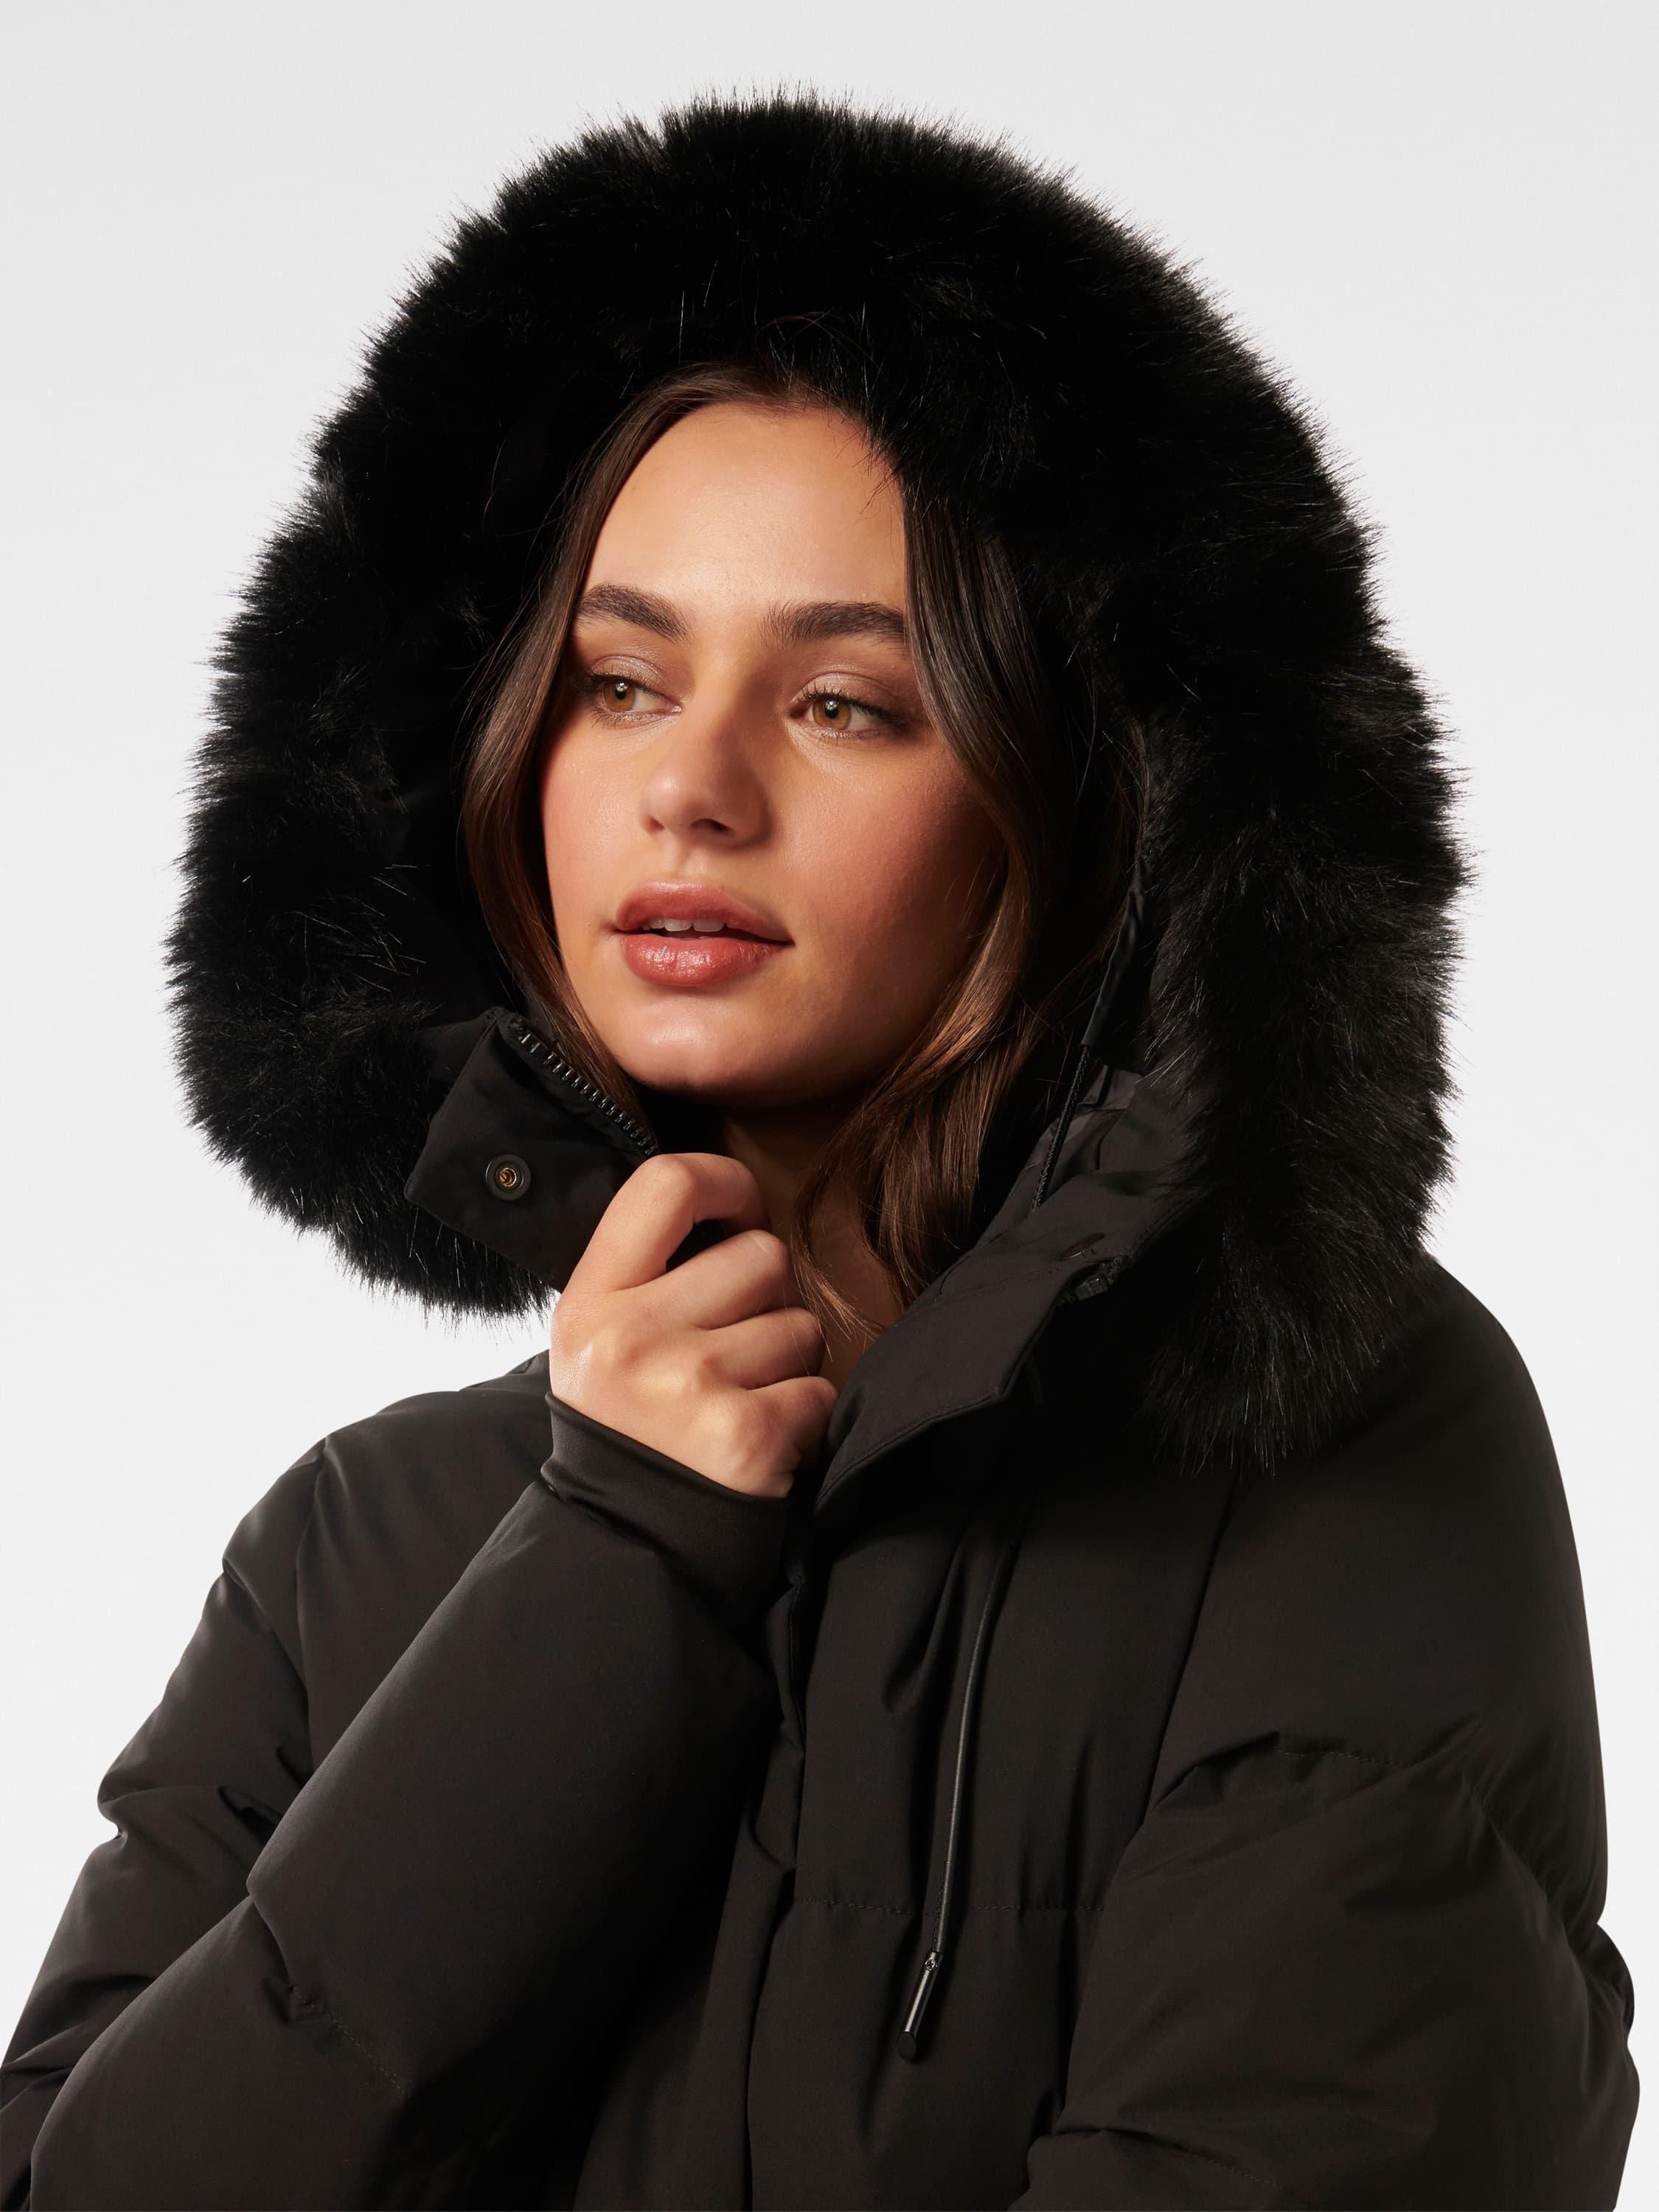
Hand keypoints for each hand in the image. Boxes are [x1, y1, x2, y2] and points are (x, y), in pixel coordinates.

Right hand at [547, 1152, 837, 1497]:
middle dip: (768, 1300)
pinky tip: (760, 1440)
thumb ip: (652, 1272)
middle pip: (761, 1255)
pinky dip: (803, 1417)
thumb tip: (737, 1206)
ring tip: (742, 1400)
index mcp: (591, 1301)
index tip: (743, 1213)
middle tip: (735, 1351)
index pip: (667, 1183)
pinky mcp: (746, 1435)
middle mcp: (631, 1336)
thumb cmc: (632, 1425)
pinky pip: (818, 1390)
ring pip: (801, 1324)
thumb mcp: (601, 1339)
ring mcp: (689, 1386)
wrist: (626, 1545)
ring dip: (789, 1364)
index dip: (727, 1185)